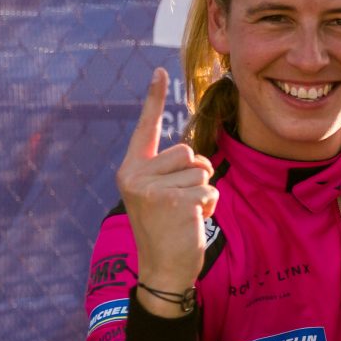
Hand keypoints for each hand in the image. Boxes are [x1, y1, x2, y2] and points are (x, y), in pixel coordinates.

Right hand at [115, 69, 214, 312]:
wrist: (163, 270)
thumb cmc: (167, 231)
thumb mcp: (160, 196)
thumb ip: (169, 173)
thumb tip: (195, 158)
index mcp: (131, 169)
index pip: (146, 128)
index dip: (153, 98)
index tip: (159, 70)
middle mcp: (135, 174)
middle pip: (187, 151)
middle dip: (197, 174)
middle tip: (183, 200)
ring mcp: (150, 187)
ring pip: (201, 170)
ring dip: (204, 192)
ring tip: (186, 212)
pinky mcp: (171, 200)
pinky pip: (208, 189)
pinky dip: (209, 206)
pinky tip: (193, 221)